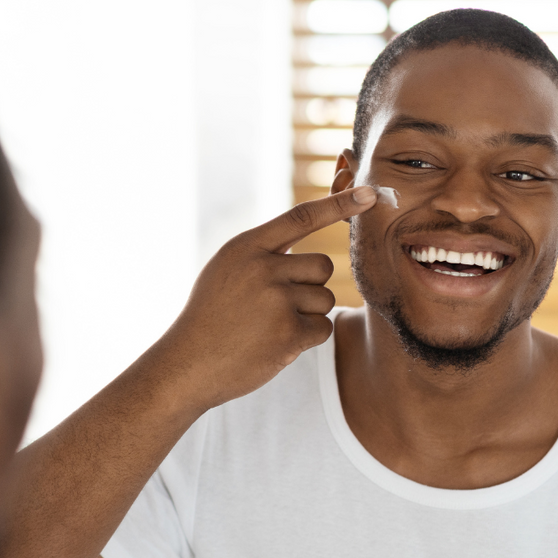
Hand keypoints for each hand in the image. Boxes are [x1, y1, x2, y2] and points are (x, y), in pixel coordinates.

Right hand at [147, 186, 376, 413]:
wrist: (187, 364)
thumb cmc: (212, 316)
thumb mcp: (228, 269)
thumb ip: (265, 253)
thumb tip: (311, 241)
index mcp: (247, 247)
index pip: (301, 217)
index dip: (338, 204)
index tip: (370, 194)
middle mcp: (263, 268)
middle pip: (323, 266)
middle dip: (311, 286)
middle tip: (278, 305)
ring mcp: (277, 300)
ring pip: (325, 299)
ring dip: (308, 314)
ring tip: (270, 325)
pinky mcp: (289, 333)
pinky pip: (323, 328)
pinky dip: (307, 338)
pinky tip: (277, 343)